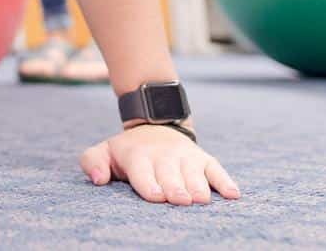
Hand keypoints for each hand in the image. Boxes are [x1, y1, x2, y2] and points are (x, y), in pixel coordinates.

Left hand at [80, 125, 239, 205]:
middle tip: (180, 200)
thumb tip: (97, 178)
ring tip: (201, 199)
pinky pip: (217, 169)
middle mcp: (164, 156)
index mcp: (138, 156)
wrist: (153, 126)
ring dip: (198, 187)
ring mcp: (186, 157)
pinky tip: (233, 195)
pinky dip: (225, 182)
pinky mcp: (204, 159)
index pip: (144, 173)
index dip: (150, 185)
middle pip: (171, 175)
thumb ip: (92, 162)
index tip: (157, 196)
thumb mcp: (104, 151)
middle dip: (176, 188)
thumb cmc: (127, 152)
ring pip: (195, 174)